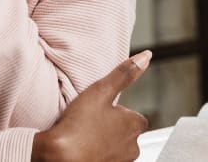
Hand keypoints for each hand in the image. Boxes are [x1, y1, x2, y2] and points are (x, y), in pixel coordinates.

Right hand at [31, 51, 151, 161]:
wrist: (61, 158)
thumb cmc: (79, 126)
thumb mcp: (100, 91)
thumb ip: (124, 74)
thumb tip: (145, 57)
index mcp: (135, 125)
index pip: (135, 116)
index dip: (119, 112)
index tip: (103, 110)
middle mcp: (133, 146)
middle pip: (126, 133)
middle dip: (112, 128)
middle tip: (91, 121)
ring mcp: (121, 161)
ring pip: (116, 147)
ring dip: (105, 141)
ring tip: (85, 134)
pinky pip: (106, 159)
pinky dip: (97, 154)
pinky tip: (83, 147)